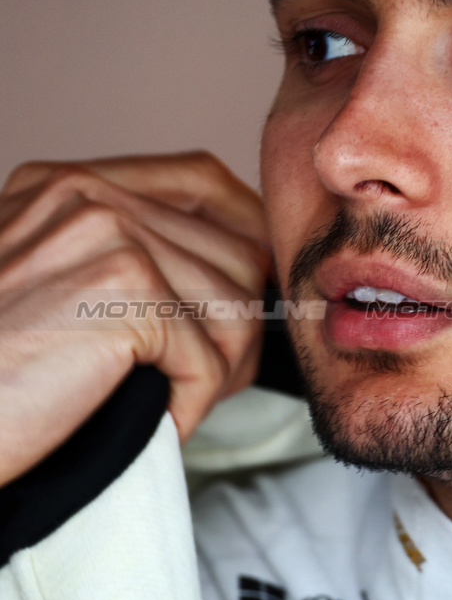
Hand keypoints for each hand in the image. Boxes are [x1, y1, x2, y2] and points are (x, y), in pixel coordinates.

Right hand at [0, 153, 269, 485]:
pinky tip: (154, 419)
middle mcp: (88, 196)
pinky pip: (210, 359)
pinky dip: (191, 405)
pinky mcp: (123, 294)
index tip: (252, 291)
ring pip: (236, 309)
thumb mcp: (52, 285)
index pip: (204, 180)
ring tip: (173, 400)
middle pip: (237, 253)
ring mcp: (107, 237)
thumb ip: (127, 257)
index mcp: (68, 186)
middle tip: (199, 380)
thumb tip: (239, 271)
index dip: (249, 235)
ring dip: (219, 373)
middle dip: (237, 329)